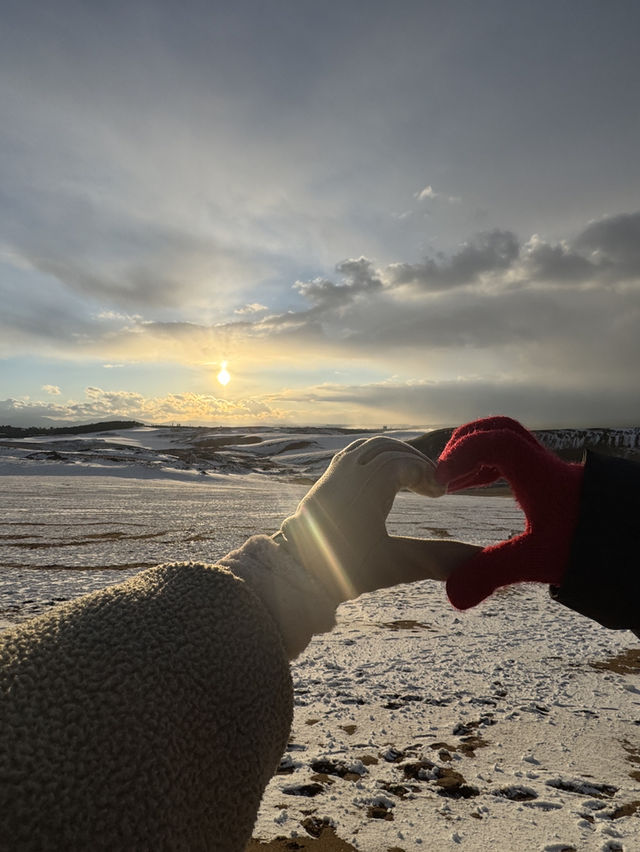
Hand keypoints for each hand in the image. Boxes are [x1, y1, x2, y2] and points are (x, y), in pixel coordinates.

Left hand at [278, 436, 478, 601]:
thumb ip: (439, 558)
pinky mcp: (322, 483)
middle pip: (387, 449)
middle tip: (431, 485)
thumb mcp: (397, 564)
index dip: (426, 475)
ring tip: (411, 479)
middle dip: (413, 462)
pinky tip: (381, 478)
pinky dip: (372, 459)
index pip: (403, 463)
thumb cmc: (346, 570)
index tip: (440, 494)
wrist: (296, 574)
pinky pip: (350, 455)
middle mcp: (348, 471)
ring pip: (367, 448)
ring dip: (393, 457)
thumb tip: (478, 560)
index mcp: (367, 484)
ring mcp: (332, 475)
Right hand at [436, 416, 583, 608]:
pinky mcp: (554, 481)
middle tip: (444, 472)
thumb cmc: (589, 547)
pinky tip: (482, 490)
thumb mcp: (536, 561)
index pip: (495, 442)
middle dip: (465, 445)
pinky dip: (492, 469)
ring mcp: (549, 470)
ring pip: (508, 443)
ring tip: (454, 485)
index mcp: (538, 474)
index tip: (441, 480)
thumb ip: (491, 573)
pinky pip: (516, 460)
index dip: (462, 453)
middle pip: (500, 430)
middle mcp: (543, 464)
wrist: (631, 546)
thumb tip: (452, 594)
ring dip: (477, 459)